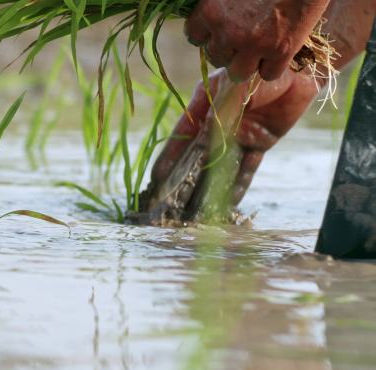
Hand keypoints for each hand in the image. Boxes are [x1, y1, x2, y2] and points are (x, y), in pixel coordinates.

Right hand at [151, 68, 318, 205]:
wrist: (301, 70)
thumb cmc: (262, 71)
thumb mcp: (235, 89)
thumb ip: (220, 115)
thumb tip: (204, 143)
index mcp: (204, 104)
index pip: (183, 134)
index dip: (170, 157)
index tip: (158, 178)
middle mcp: (218, 122)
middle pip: (198, 155)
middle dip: (185, 178)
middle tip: (172, 202)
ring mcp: (238, 133)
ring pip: (220, 165)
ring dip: (210, 186)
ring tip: (196, 209)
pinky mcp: (259, 142)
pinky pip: (246, 167)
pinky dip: (238, 184)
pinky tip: (228, 202)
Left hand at [184, 0, 330, 81]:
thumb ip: (216, 4)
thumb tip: (209, 20)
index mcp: (210, 10)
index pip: (194, 36)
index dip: (208, 35)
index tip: (220, 30)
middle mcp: (228, 31)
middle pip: (216, 57)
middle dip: (228, 50)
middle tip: (245, 35)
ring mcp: (254, 44)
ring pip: (237, 73)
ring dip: (247, 64)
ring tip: (260, 46)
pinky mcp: (281, 51)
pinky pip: (268, 75)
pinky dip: (274, 66)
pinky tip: (280, 48)